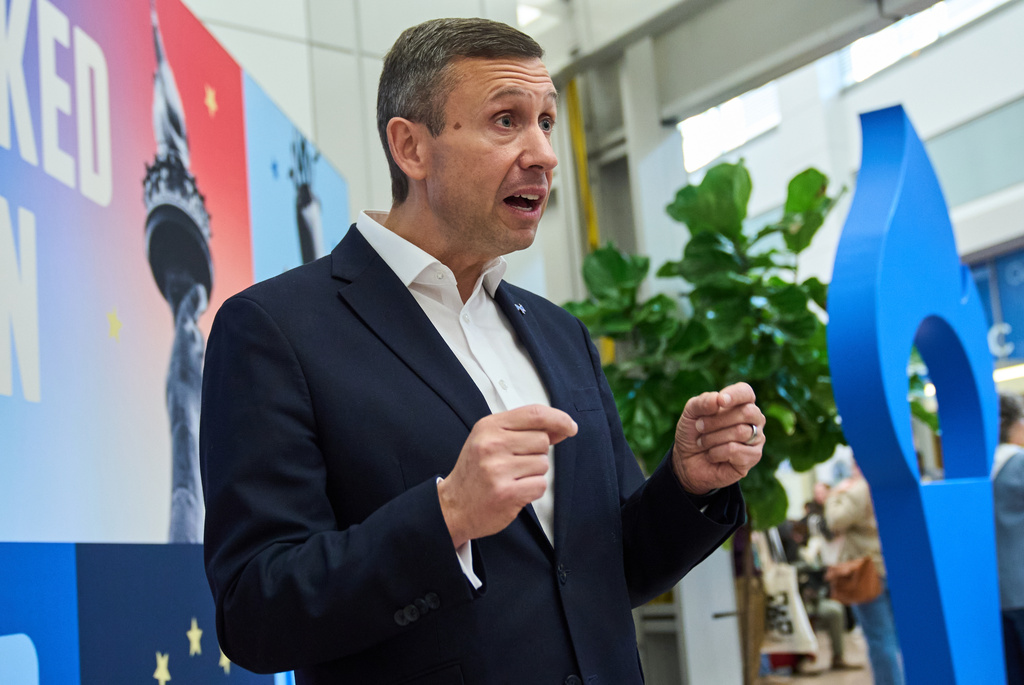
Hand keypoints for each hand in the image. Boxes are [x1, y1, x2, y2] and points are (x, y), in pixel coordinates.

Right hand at [437, 405, 577, 547]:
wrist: (453, 507)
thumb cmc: (475, 472)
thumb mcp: (491, 441)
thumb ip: (523, 431)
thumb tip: (561, 426)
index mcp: (488, 427)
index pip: (534, 414)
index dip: (558, 418)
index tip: (569, 426)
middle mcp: (491, 445)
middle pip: (542, 441)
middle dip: (537, 454)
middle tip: (516, 464)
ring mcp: (497, 469)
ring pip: (543, 464)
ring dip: (534, 473)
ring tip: (511, 478)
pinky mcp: (506, 493)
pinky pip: (540, 485)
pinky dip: (532, 489)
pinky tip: (515, 490)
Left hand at [672, 382, 763, 494]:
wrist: (687, 461)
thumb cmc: (693, 433)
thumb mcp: (690, 414)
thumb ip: (702, 402)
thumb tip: (718, 399)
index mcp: (740, 403)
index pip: (746, 392)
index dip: (735, 395)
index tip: (721, 401)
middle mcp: (753, 419)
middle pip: (747, 412)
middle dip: (717, 420)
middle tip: (699, 427)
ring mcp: (756, 438)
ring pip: (741, 432)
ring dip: (713, 438)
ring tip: (702, 442)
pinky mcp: (753, 457)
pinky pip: (735, 450)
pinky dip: (716, 452)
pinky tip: (711, 455)